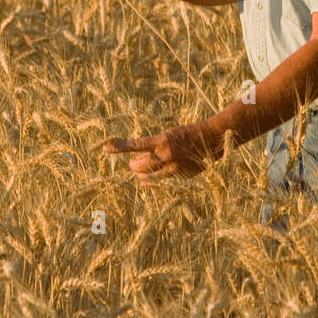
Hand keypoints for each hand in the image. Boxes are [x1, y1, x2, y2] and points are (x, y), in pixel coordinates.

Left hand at [103, 122, 223, 186]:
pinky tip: (146, 181)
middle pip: (139, 166)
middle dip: (133, 165)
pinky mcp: (181, 177)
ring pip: (148, 177)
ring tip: (140, 169)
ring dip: (141, 174)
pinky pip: (160, 183)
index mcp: (163, 140)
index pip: (136, 145)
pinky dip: (151, 181)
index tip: (106, 148)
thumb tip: (137, 158)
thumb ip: (153, 147)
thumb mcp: (168, 135)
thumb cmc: (187, 134)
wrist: (212, 140)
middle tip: (132, 163)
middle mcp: (167, 155)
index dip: (120, 147)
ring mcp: (174, 168)